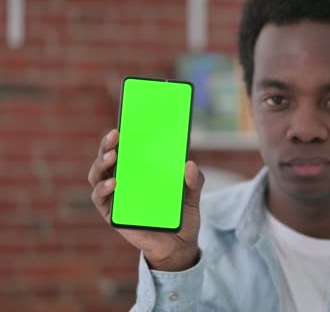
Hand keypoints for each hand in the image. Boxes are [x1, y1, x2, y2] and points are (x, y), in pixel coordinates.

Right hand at [88, 129, 203, 270]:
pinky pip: (100, 199)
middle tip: (116, 134)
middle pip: (108, 157)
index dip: (123, 134)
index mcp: (141, 170)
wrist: (179, 245)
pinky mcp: (111, 214)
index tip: (126, 121)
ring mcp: (115, 196)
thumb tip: (190, 163)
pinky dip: (103, 189)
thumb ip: (194, 181)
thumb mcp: (192, 196)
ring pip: (98, 175)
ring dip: (102, 163)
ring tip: (113, 155)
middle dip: (108, 143)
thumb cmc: (181, 215)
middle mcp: (124, 180)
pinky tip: (113, 182)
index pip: (127, 148)